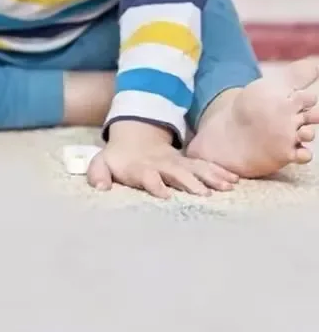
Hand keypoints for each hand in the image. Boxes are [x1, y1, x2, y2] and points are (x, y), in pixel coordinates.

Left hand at [86, 120, 237, 198]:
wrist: (135, 137)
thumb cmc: (118, 159)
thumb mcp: (102, 163)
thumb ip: (98, 174)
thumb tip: (99, 188)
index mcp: (140, 168)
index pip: (146, 176)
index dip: (154, 183)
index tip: (164, 194)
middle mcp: (161, 165)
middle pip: (176, 172)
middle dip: (189, 182)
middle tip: (203, 194)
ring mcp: (176, 163)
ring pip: (195, 168)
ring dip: (210, 176)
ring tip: (226, 186)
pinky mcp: (188, 163)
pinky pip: (206, 166)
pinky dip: (219, 172)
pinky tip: (234, 180)